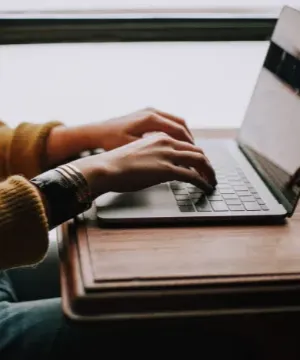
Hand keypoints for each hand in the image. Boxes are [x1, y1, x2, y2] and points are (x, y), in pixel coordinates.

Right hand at [71, 132, 216, 197]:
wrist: (107, 167)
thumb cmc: (117, 163)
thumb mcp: (139, 153)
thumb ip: (154, 156)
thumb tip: (160, 168)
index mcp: (159, 137)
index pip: (186, 144)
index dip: (196, 155)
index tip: (200, 164)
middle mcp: (167, 142)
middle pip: (197, 150)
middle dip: (207, 163)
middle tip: (211, 173)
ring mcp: (168, 155)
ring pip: (199, 160)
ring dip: (209, 172)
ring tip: (212, 181)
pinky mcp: (167, 170)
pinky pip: (193, 176)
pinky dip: (203, 182)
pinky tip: (206, 187)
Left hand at [91, 107, 193, 150]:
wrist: (96, 132)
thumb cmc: (111, 141)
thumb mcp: (133, 147)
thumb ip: (154, 149)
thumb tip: (173, 156)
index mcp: (150, 118)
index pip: (178, 129)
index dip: (189, 143)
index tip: (195, 154)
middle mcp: (152, 112)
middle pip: (180, 123)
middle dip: (189, 139)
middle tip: (196, 152)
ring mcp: (149, 112)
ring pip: (174, 121)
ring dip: (183, 135)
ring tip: (188, 149)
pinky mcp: (145, 115)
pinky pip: (166, 122)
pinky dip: (174, 132)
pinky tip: (174, 143)